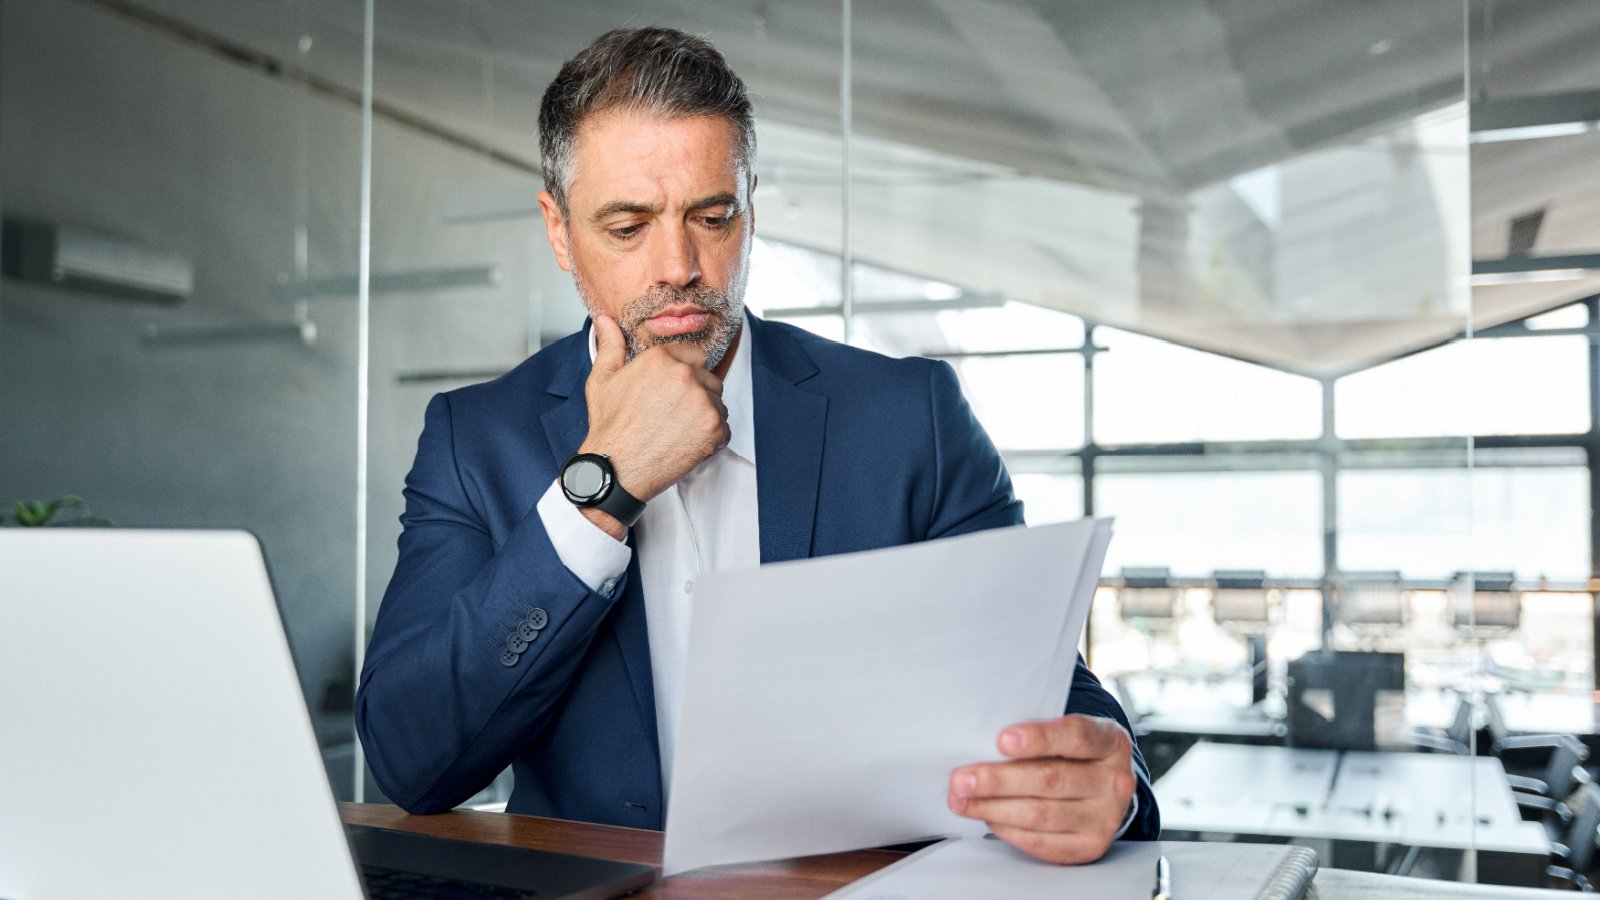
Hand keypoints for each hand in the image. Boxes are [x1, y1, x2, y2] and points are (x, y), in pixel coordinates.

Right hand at [576, 316, 729, 536]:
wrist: (615, 469)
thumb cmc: (610, 427)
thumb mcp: (602, 380)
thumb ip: (610, 345)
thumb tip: (605, 321)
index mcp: (661, 358)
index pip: (694, 354)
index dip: (684, 373)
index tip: (672, 391)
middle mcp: (685, 375)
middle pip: (708, 378)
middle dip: (696, 394)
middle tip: (672, 415)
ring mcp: (703, 402)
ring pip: (718, 403)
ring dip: (704, 415)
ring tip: (677, 430)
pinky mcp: (714, 429)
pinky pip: (724, 428)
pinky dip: (711, 438)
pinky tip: (686, 443)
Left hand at [947, 715, 1135, 864]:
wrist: (1103, 786)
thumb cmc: (1072, 753)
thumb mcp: (1066, 733)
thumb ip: (1035, 735)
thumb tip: (980, 743)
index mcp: (1110, 741)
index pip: (1076, 736)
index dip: (1039, 738)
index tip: (1001, 740)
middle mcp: (1114, 781)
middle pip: (1051, 779)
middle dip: (999, 779)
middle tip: (961, 779)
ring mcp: (1106, 818)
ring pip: (1041, 814)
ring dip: (994, 807)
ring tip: (962, 800)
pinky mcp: (1090, 846)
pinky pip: (1042, 842)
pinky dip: (1008, 830)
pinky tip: (987, 817)